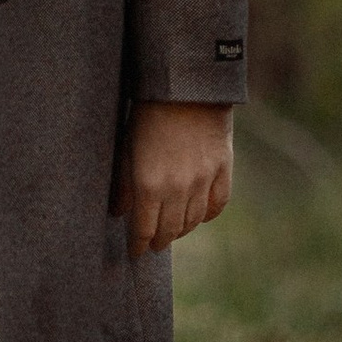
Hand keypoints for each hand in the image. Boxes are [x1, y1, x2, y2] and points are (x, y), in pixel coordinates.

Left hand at [119, 102, 233, 258]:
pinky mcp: (223, 170)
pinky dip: (207, 215)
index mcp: (149, 185)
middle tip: (154, 244)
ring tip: (173, 232)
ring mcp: (203, 181)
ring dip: (182, 230)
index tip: (135, 253)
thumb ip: (123, 185)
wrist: (186, 88)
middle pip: (170, 230)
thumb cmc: (147, 116)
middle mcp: (178, 189)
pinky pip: (218, 204)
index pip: (144, 229)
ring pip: (194, 221)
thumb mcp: (126, 149)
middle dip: (160, 240)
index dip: (139, 245)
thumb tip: (118, 213)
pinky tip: (199, 217)